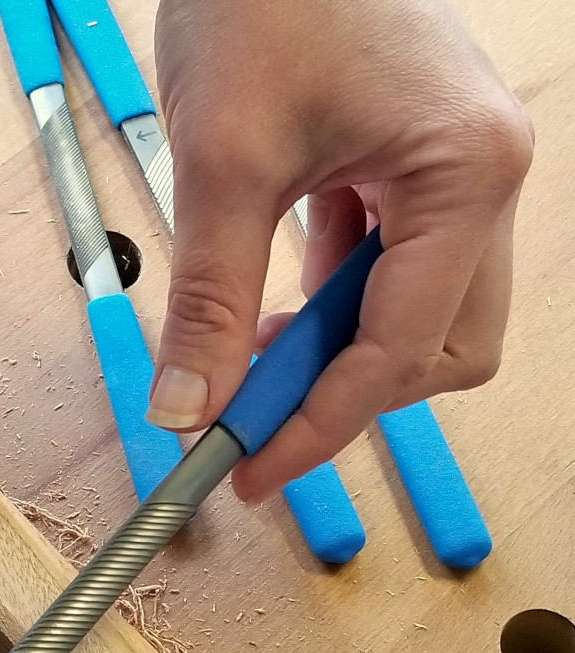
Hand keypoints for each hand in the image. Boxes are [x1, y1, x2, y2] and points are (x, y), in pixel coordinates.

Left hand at [146, 0, 532, 501]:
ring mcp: (453, 175)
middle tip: (255, 419)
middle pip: (439, 348)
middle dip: (347, 395)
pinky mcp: (411, 171)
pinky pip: (386, 273)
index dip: (322, 424)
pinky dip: (327, 311)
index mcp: (466, 173)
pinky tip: (266, 314)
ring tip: (247, 364)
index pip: (401, 350)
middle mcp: (483, 179)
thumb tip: (189, 407)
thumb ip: (207, 299)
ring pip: (418, 318)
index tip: (253, 468)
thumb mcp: (222, 164)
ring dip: (334, 357)